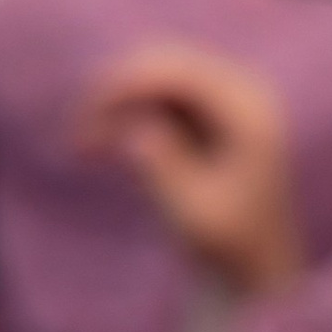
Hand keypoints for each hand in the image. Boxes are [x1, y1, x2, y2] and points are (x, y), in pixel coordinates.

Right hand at [77, 40, 302, 295]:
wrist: (254, 267)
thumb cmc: (229, 248)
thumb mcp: (194, 215)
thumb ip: (166, 168)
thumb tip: (137, 131)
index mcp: (249, 114)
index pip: (182, 73)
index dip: (129, 83)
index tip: (88, 114)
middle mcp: (242, 95)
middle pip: (165, 64)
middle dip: (118, 92)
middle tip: (77, 135)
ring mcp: (224, 101)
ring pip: (154, 78)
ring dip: (116, 106)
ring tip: (81, 147)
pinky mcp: (206, 114)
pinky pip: (155, 98)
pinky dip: (124, 117)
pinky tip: (93, 147)